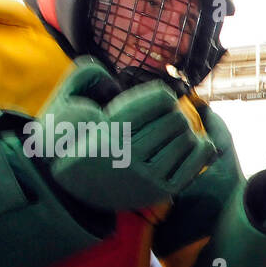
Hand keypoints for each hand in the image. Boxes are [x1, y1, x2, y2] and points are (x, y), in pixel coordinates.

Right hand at [45, 58, 215, 209]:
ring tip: (177, 129)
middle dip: (174, 112)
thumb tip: (116, 76)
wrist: (73, 188)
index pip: (160, 99)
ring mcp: (146, 177)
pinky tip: (196, 142)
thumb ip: (85, 74)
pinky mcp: (160, 192)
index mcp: (110, 131)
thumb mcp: (63, 100)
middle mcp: (129, 155)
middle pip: (176, 119)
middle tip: (168, 114)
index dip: (163, 95)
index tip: (160, 98)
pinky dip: (201, 149)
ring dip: (186, 130)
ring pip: (188, 140)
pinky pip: (195, 164)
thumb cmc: (72, 138)